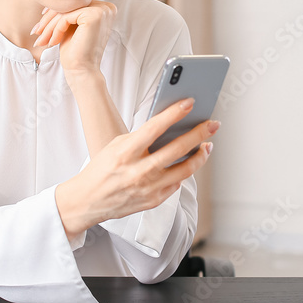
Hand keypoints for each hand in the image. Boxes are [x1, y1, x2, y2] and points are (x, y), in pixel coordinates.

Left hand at [31, 0, 116, 82]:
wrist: (82, 71)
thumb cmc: (76, 51)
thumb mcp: (71, 26)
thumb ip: (68, 10)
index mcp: (104, 8)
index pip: (75, 3)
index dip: (56, 11)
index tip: (41, 22)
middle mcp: (107, 7)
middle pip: (70, 5)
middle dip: (49, 18)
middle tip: (36, 31)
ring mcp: (102, 11)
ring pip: (66, 10)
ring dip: (49, 25)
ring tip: (41, 39)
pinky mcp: (94, 16)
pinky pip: (66, 17)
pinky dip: (55, 30)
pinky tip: (52, 42)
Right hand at [54, 98, 219, 238]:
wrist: (89, 200)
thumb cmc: (102, 169)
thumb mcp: (116, 146)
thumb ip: (141, 137)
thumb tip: (169, 126)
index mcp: (126, 152)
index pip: (155, 128)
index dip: (174, 113)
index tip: (190, 102)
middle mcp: (140, 171)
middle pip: (178, 148)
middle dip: (200, 133)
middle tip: (213, 124)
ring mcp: (149, 188)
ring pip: (186, 169)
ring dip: (201, 155)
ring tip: (207, 144)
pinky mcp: (155, 200)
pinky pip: (177, 183)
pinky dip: (184, 170)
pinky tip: (189, 162)